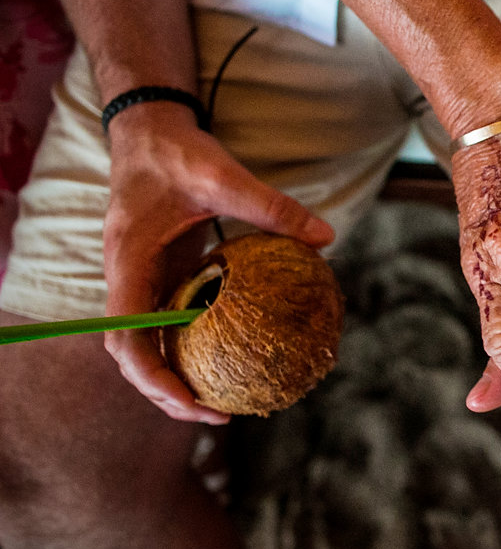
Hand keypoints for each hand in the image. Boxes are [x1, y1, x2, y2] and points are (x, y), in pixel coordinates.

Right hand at [103, 104, 334, 423]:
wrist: (151, 132)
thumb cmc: (178, 153)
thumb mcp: (224, 175)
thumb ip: (271, 207)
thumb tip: (325, 238)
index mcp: (130, 263)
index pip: (127, 338)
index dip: (152, 377)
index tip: (191, 400)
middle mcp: (129, 280)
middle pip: (135, 356)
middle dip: (168, 393)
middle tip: (219, 417)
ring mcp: (144, 281)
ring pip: (151, 344)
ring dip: (180, 376)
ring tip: (227, 402)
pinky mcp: (163, 276)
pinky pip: (175, 321)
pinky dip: (198, 345)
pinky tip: (238, 356)